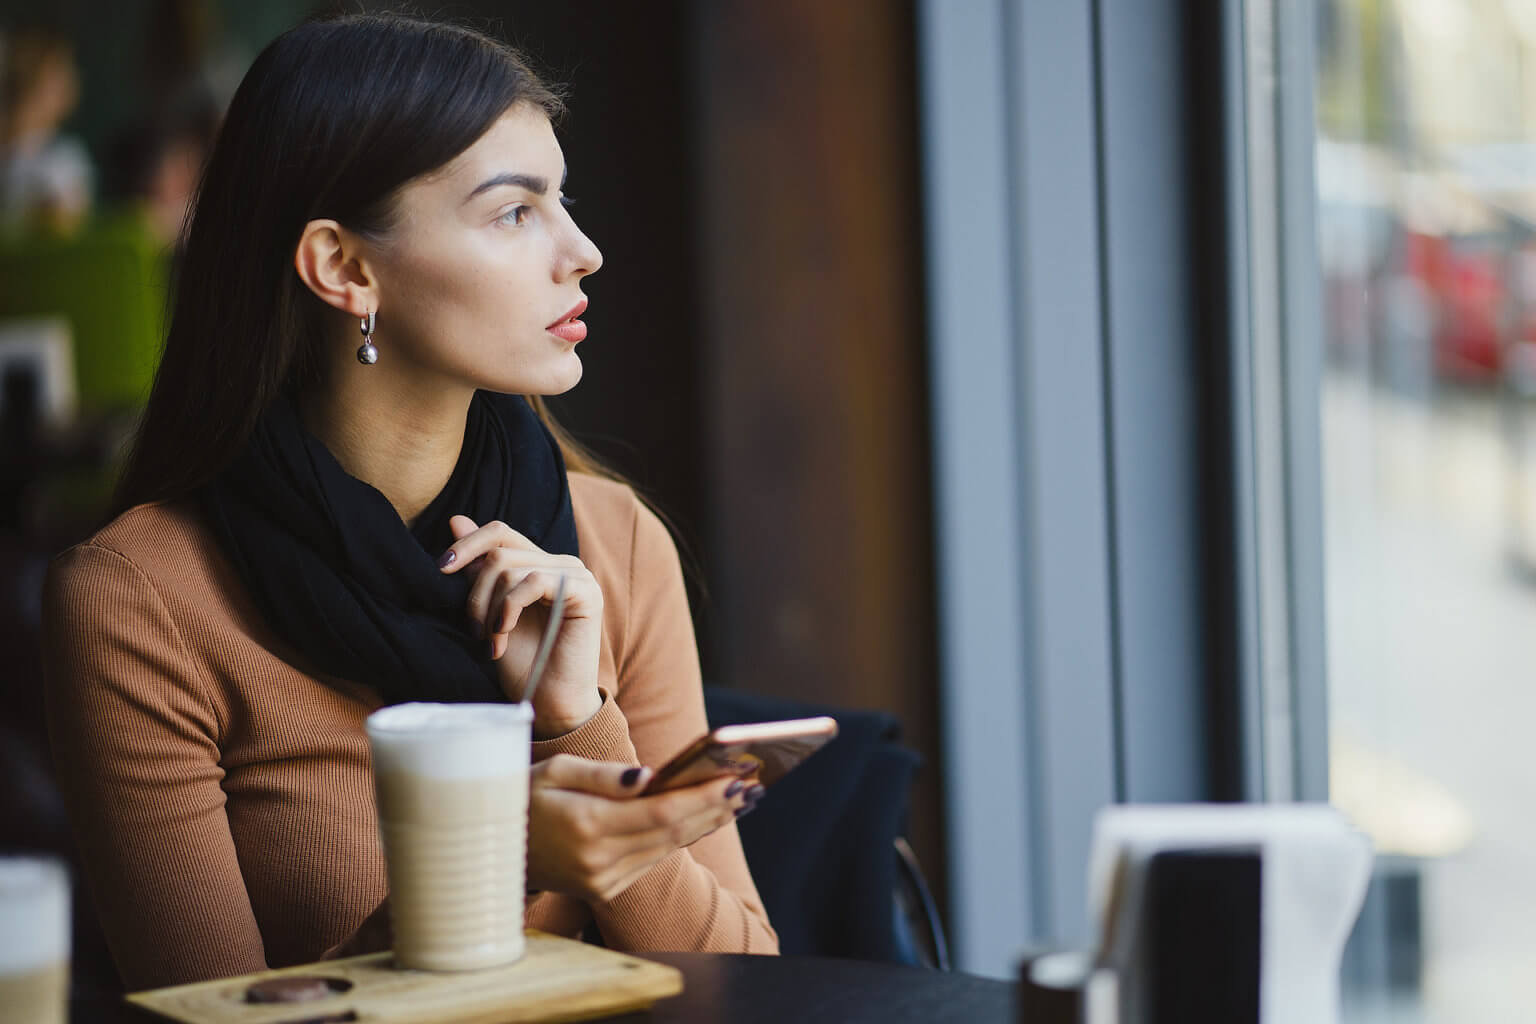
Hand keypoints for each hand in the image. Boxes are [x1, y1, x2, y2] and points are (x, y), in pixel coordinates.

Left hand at [440, 516, 602, 736]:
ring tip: (491, 641)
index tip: (441, 569)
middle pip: (499, 552)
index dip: (468, 543)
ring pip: (511, 567)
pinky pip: (535, 580)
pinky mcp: (586, 591)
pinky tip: (504, 636)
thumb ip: (478, 570)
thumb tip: (457, 520)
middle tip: (473, 630)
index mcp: (538, 564)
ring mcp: (576, 575)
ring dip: (490, 608)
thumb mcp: (488, 612)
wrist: (548, 702)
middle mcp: (560, 563)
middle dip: (475, 592)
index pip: (499, 532)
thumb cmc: (522, 663)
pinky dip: (509, 608)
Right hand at [527, 754, 753, 902]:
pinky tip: (704, 818)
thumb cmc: (523, 796)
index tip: (735, 779)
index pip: (661, 813)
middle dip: (715, 808)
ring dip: (706, 823)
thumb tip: (652, 776)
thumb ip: (607, 776)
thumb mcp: (557, 770)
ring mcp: (602, 880)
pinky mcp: (604, 889)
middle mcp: (598, 860)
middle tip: (751, 787)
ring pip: (667, 848)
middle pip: (673, 832)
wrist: (490, 846)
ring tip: (739, 799)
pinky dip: (681, 837)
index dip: (702, 797)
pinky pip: (651, 859)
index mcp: (586, 826)